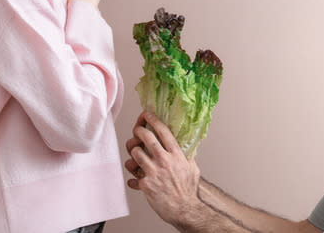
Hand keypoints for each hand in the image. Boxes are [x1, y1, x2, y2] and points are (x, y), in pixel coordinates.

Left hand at [125, 111, 203, 226]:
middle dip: (138, 130)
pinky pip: (132, 175)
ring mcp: (153, 171)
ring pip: (135, 153)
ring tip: (136, 157)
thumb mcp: (192, 167)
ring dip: (134, 153)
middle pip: (146, 137)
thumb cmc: (188, 190)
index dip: (153, 119)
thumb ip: (185, 155)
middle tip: (137, 131)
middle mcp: (164, 160)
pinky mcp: (145, 184)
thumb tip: (183, 145)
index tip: (147, 115)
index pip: (163, 131)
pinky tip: (136, 180)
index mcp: (176, 154)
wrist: (184, 209)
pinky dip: (133, 178)